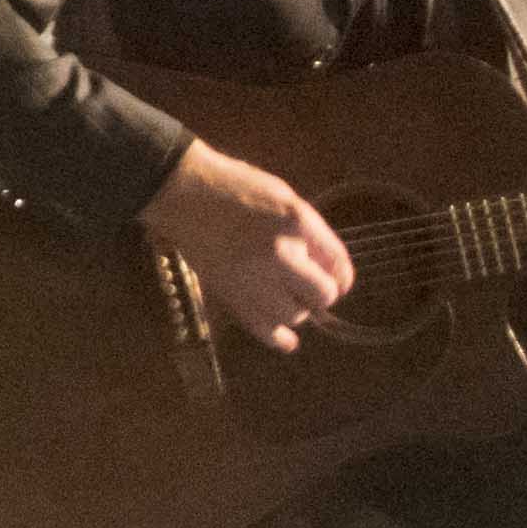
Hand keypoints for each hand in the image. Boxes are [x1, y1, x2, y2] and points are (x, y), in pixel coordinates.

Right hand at [138, 140, 356, 352]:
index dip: (342, 275)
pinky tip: (287, 340)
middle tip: (311, 286)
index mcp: (296, 223)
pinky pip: (262, 329)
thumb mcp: (284, 197)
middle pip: (322, 295)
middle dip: (321, 292)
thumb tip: (330, 268)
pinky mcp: (230, 294)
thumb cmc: (236, 186)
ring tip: (288, 297)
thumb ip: (309, 232)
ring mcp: (252, 278)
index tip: (338, 279)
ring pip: (294, 315)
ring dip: (298, 309)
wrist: (184, 193)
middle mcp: (278, 255)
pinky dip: (279, 339)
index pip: (338, 263)